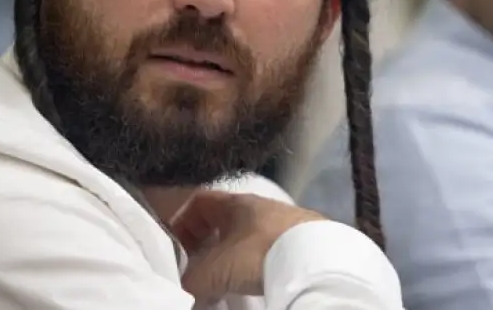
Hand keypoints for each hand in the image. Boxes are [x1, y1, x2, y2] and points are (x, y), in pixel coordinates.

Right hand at [170, 190, 326, 300]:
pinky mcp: (299, 244)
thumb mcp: (217, 269)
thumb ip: (193, 280)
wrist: (318, 260)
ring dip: (228, 260)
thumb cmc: (261, 253)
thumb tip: (181, 291)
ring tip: (220, 284)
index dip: (182, 223)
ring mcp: (281, 225)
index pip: (200, 202)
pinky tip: (250, 286)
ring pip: (243, 239)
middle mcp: (258, 208)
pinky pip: (265, 252)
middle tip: (194, 270)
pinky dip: (251, 268)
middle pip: (221, 223)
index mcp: (236, 202)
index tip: (174, 248)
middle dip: (204, 246)